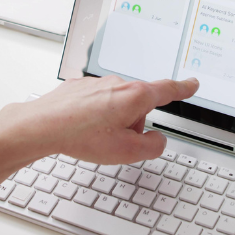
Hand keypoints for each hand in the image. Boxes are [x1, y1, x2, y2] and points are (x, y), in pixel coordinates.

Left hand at [0, 76, 197, 223]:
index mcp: (136, 96)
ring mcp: (98, 83)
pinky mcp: (80, 86)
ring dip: (113, 121)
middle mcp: (119, 83)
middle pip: (139, 104)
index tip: (192, 84)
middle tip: (118, 142)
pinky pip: (97, 103)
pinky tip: (82, 129)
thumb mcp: (127, 151)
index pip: (168, 90)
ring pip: (117, 104)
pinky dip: (94, 116)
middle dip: (134, 123)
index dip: (184, 88)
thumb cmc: (81, 136)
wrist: (42, 125)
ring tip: (94, 138)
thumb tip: (157, 140)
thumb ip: (153, 146)